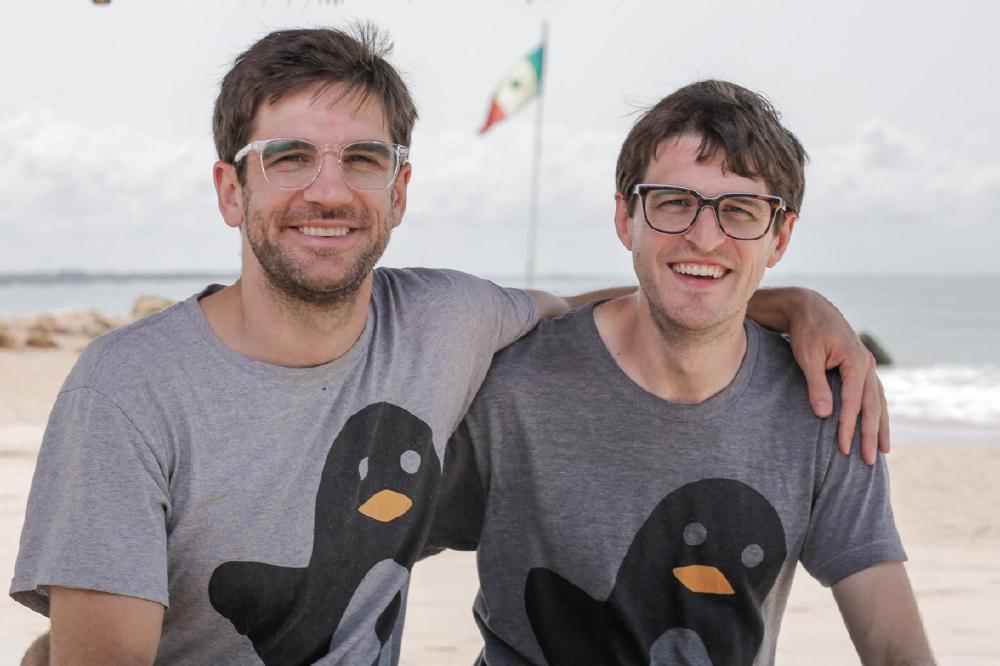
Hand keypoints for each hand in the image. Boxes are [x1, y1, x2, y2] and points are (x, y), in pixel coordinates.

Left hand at [785, 290, 888, 464]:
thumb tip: (825, 415)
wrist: (809, 308)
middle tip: (868, 461)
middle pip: (872, 406)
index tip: (844, 449)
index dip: (849, 427)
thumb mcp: (807, 357)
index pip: (854, 402)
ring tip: (882, 451)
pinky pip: (873, 395)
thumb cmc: (805, 331)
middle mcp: (867, 364)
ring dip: (880, 427)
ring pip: (878, 402)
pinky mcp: (861, 368)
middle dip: (870, 435)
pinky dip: (876, 413)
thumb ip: (816, 385)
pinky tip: (877, 429)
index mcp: (856, 360)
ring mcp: (867, 366)